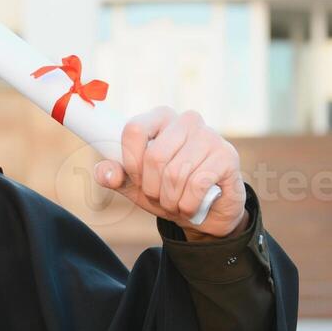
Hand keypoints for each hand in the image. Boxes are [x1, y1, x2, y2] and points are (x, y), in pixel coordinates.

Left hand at [92, 107, 249, 239]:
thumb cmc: (169, 191)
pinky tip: (193, 204)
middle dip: (152, 188)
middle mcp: (186, 120)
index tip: (138, 178)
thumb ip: (116, 176)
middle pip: (154, 157)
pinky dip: (189, 204)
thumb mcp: (135, 186)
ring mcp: (210, 135)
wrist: (206, 213)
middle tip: (161, 196)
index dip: (131, 163)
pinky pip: (197, 184)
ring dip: (171, 200)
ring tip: (177, 201)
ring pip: (176, 174)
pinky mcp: (227, 156)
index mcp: (160, 118)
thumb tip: (104, 173)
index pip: (133, 130)